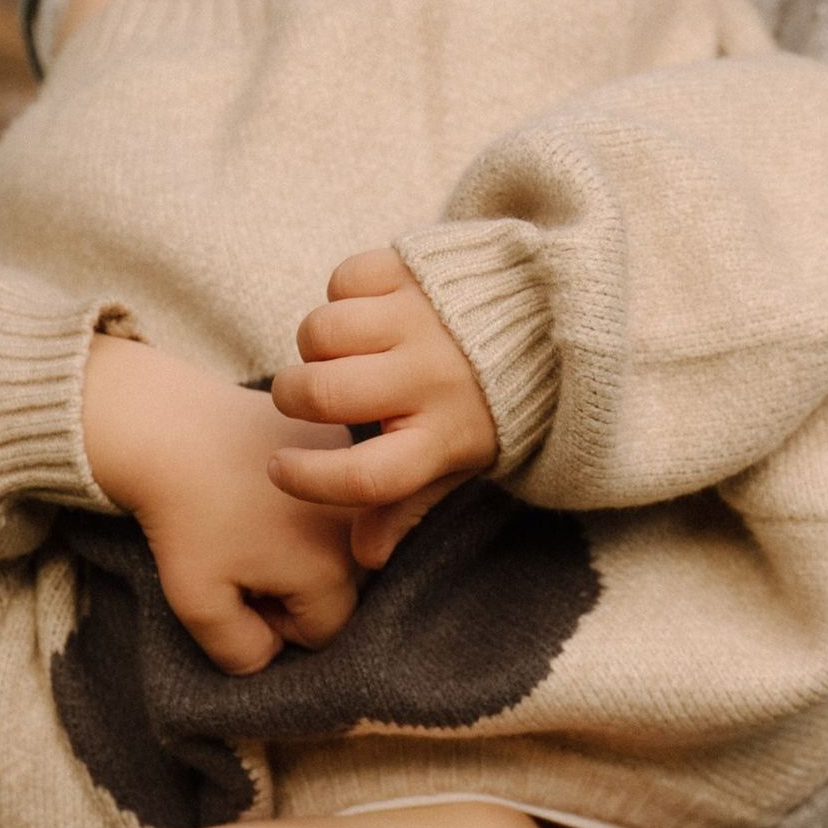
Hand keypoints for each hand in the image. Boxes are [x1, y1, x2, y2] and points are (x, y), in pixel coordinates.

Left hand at [82, 330, 361, 672]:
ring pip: (336, 540)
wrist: (165, 427)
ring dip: (298, 543)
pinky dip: (302, 499)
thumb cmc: (182, 519)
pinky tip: (259, 483)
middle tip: (238, 554)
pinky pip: (332, 494)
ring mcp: (352, 480)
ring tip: (247, 519)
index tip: (238, 588)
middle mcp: (359, 523)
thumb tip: (271, 657)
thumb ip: (241, 652)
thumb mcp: (197, 603)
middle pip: (336, 587)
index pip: (323, 633)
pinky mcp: (339, 439)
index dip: (276, 623)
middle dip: (291, 586)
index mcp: (332, 570)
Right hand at [265, 250, 499, 570]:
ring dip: (314, 343)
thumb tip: (364, 557)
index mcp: (443, 439)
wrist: (546, 320)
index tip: (280, 468)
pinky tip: (367, 312)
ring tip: (341, 351)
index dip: (309, 479)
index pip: (365, 477)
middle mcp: (431, 379)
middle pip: (324, 394)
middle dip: (292, 397)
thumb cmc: (488, 403)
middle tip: (303, 396)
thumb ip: (409, 504)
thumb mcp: (460, 459)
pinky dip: (341, 295)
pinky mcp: (412, 270)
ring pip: (322, 331)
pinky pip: (343, 280)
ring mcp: (421, 319)